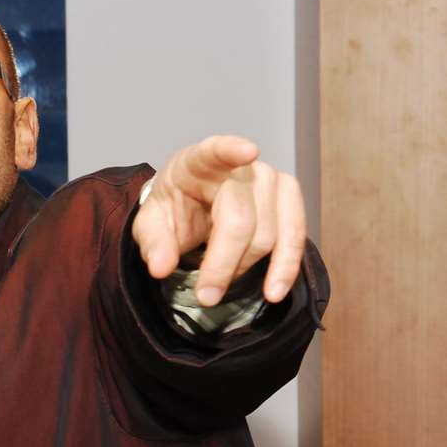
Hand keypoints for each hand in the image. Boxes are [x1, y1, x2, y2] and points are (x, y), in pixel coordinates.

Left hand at [132, 135, 306, 306]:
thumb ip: (153, 243)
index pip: (215, 151)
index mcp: (198, 163)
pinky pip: (295, 236)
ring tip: (220, 286)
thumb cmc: (173, 209)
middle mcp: (241, 167)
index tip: (248, 151)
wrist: (191, 204)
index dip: (232, 150)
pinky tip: (274, 291)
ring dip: (244, 268)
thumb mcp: (150, 225)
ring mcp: (271, 179)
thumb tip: (160, 268)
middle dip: (223, 264)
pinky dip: (285, 267)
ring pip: (268, 234)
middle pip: (240, 219)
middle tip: (205, 296)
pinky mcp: (289, 199)